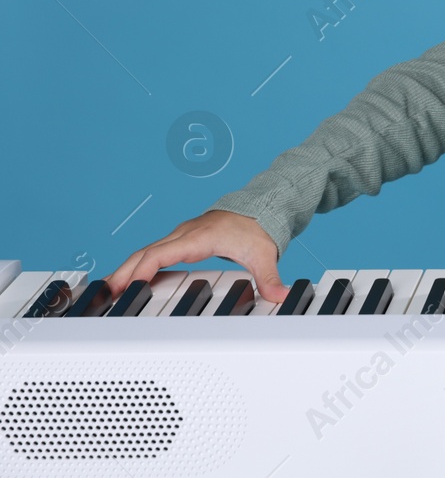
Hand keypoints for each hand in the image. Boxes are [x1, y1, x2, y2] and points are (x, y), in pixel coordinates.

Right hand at [107, 209, 288, 304]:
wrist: (260, 209)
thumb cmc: (258, 229)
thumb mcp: (264, 255)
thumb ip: (269, 278)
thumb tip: (281, 295)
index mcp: (200, 237)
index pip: (163, 252)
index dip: (143, 269)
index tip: (128, 286)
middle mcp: (186, 234)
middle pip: (146, 252)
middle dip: (123, 272)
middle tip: (104, 294)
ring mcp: (181, 236)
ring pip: (146, 251)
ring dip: (126, 269)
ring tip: (107, 292)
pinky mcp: (182, 241)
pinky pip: (153, 252)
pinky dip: (138, 266)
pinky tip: (128, 281)